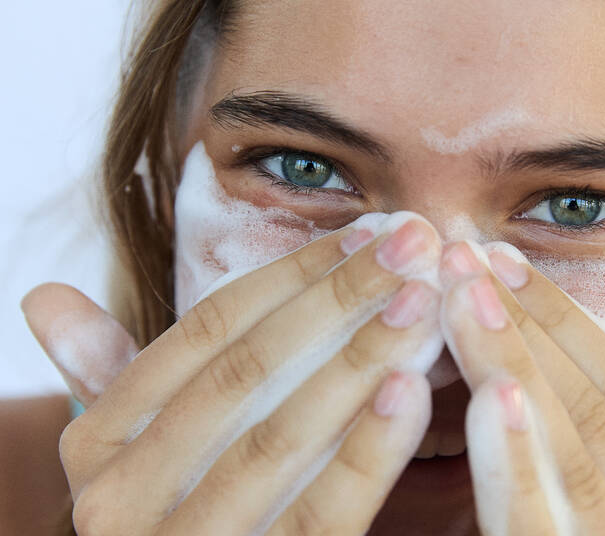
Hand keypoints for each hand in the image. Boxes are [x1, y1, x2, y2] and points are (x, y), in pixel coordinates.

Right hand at [23, 213, 443, 534]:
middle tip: (413, 244)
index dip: (294, 274)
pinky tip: (413, 390)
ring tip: (424, 299)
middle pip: (248, 371)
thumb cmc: (177, 506)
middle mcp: (119, 498)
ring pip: (282, 437)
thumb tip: (44, 295)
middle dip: (340, 299)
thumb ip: (103, 372)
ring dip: (362, 358)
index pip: (209, 329)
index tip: (366, 234)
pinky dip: (367, 451)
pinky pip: (320, 515)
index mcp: (100, 442)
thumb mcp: (134, 444)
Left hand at [439, 241, 604, 534]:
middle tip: (464, 252)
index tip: (506, 261)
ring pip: (571, 457)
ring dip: (514, 368)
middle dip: (526, 326)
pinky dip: (519, 468)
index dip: (568, 325)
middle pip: (593, 411)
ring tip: (467, 294)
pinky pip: (539, 533)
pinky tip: (490, 401)